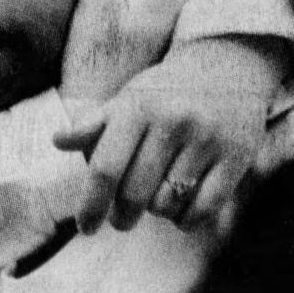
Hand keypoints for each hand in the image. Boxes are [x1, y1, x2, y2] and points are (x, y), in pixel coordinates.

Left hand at [55, 36, 284, 234]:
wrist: (228, 65)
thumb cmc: (166, 92)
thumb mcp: (129, 99)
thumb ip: (94, 123)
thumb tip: (58, 141)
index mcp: (138, 107)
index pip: (106, 167)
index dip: (91, 204)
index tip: (84, 227)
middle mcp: (172, 121)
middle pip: (135, 193)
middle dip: (122, 216)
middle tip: (121, 219)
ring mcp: (206, 140)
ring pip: (167, 204)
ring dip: (156, 212)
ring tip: (156, 197)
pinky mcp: (235, 158)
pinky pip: (202, 210)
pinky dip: (186, 220)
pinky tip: (181, 208)